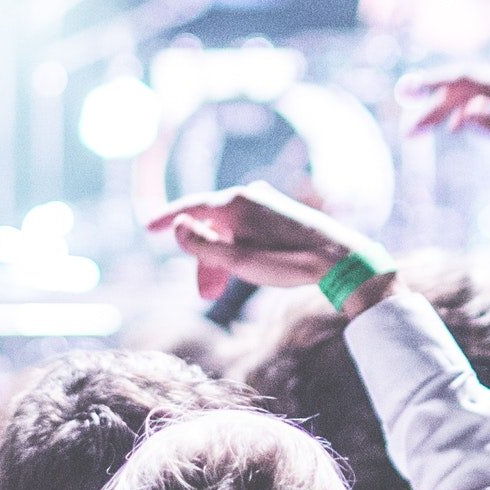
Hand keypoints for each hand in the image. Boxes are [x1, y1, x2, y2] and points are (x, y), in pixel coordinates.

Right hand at [147, 184, 381, 303]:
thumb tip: (177, 225)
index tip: (148, 228)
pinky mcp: (280, 212)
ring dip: (221, 258)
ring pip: (229, 230)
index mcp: (235, 202)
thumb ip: (203, 247)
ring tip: (223, 291)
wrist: (340, 259)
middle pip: (211, 225)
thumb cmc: (289, 262)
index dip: (167, 219)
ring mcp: (266, 201)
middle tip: (206, 295)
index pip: (191, 207)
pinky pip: (246, 229)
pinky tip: (245, 270)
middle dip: (203, 259)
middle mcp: (249, 194)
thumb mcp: (239, 261)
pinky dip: (238, 249)